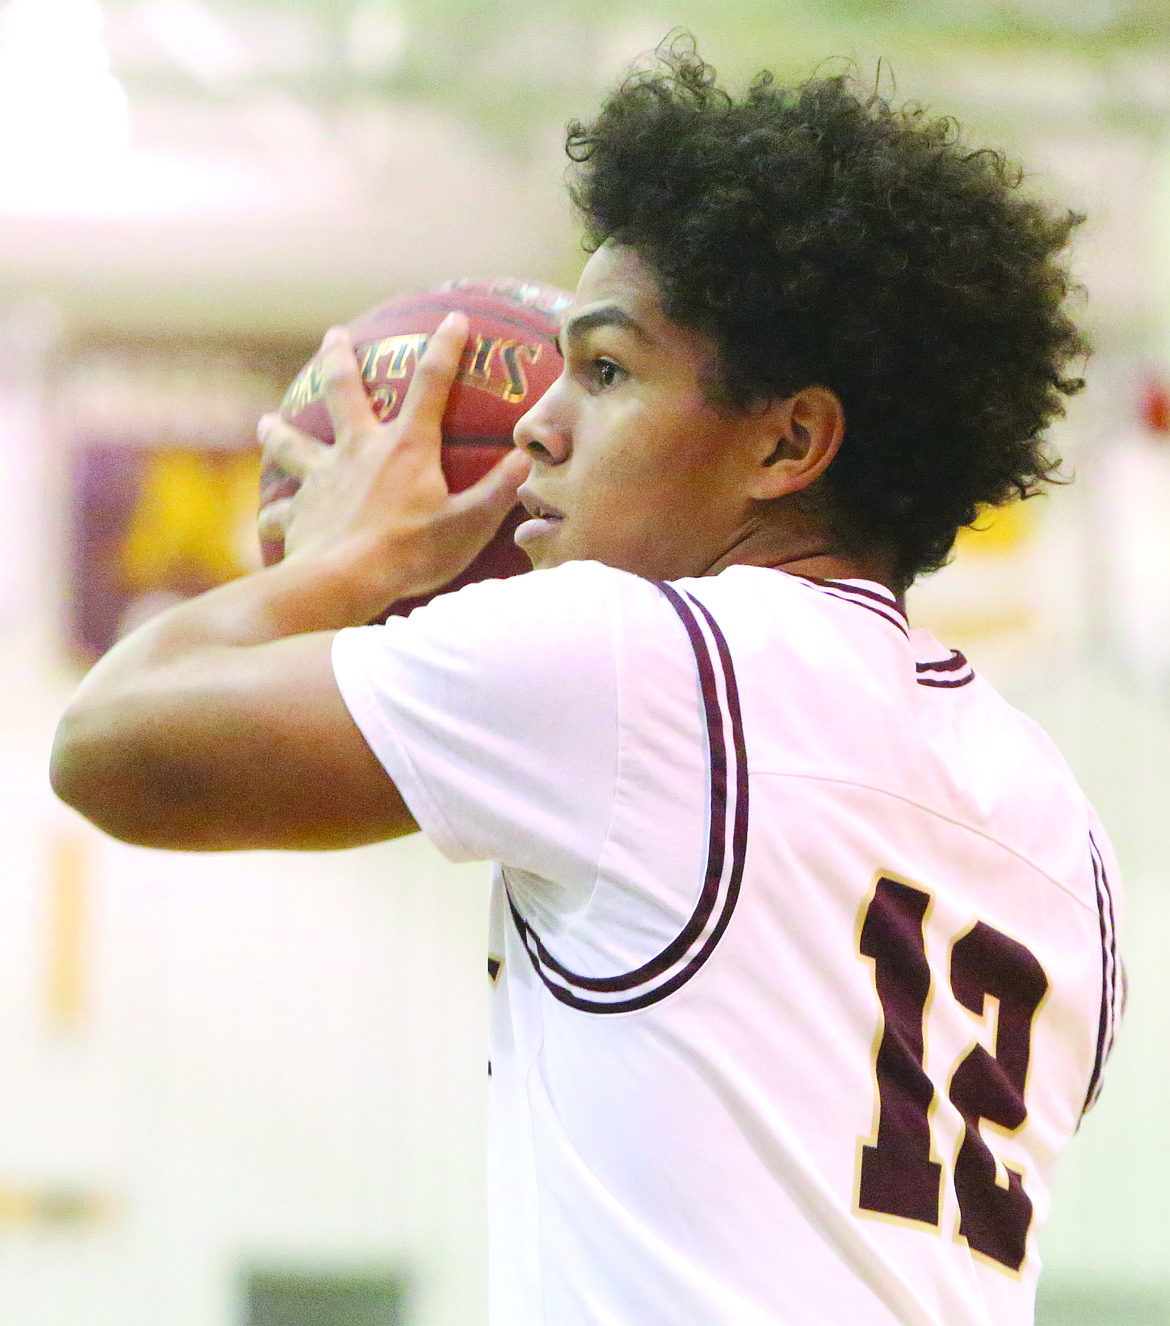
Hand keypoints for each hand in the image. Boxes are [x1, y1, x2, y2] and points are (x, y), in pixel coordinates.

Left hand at [256, 315, 531, 605]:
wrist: (343, 581)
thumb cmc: (410, 552)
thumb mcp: (469, 523)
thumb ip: (499, 490)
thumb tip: (527, 456)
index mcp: (406, 448)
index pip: (431, 385)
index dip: (446, 349)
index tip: (454, 319)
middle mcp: (358, 451)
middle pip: (343, 391)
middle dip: (339, 357)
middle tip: (334, 334)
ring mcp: (322, 478)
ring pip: (293, 444)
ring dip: (279, 431)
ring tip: (267, 422)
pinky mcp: (298, 511)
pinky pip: (282, 510)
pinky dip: (275, 514)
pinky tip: (268, 520)